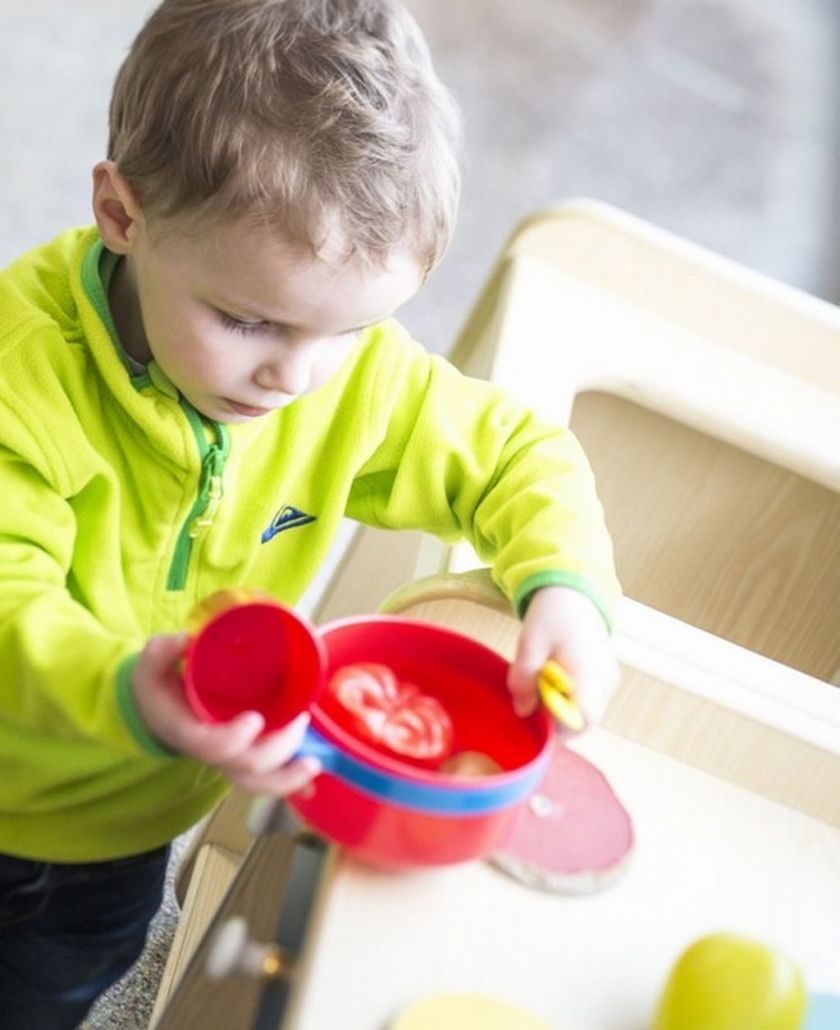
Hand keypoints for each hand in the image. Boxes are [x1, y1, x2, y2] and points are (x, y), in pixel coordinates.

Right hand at [131, 634, 320, 794]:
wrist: (158, 710)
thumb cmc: (159, 687)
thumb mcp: (151, 666)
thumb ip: (161, 652)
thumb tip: (182, 641)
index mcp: (189, 732)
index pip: (212, 746)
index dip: (234, 739)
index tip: (255, 719)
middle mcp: (212, 752)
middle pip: (245, 767)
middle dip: (277, 748)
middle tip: (300, 720)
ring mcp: (230, 758)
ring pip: (257, 782)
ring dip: (288, 776)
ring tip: (313, 762)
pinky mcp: (245, 756)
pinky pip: (267, 778)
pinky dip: (291, 784)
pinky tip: (312, 787)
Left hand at [507, 586, 618, 727]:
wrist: (574, 592)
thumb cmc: (551, 615)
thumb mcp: (529, 643)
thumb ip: (524, 678)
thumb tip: (522, 711)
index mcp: (589, 673)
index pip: (582, 720)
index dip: (558, 726)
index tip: (536, 712)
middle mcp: (606, 682)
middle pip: (585, 722)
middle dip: (557, 718)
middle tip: (535, 696)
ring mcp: (610, 680)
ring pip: (587, 712)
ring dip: (563, 707)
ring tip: (545, 679)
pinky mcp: (608, 677)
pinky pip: (590, 700)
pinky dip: (571, 697)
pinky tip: (555, 675)